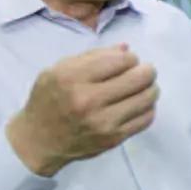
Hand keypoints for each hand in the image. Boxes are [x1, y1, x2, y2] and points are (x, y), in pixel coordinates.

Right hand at [7, 44, 158, 176]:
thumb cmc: (48, 100)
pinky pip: (145, 119)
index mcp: (72, 78)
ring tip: (145, 86)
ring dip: (151, 88)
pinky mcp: (113, 139)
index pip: (120, 60)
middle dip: (146, 70)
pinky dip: (148, 107)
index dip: (130, 58)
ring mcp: (103, 122)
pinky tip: (139, 104)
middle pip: (138, 78)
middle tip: (144, 71)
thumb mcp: (59, 70)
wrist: (39, 140)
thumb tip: (126, 48)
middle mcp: (88, 100)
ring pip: (147, 98)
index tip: (128, 61)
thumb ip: (93, 56)